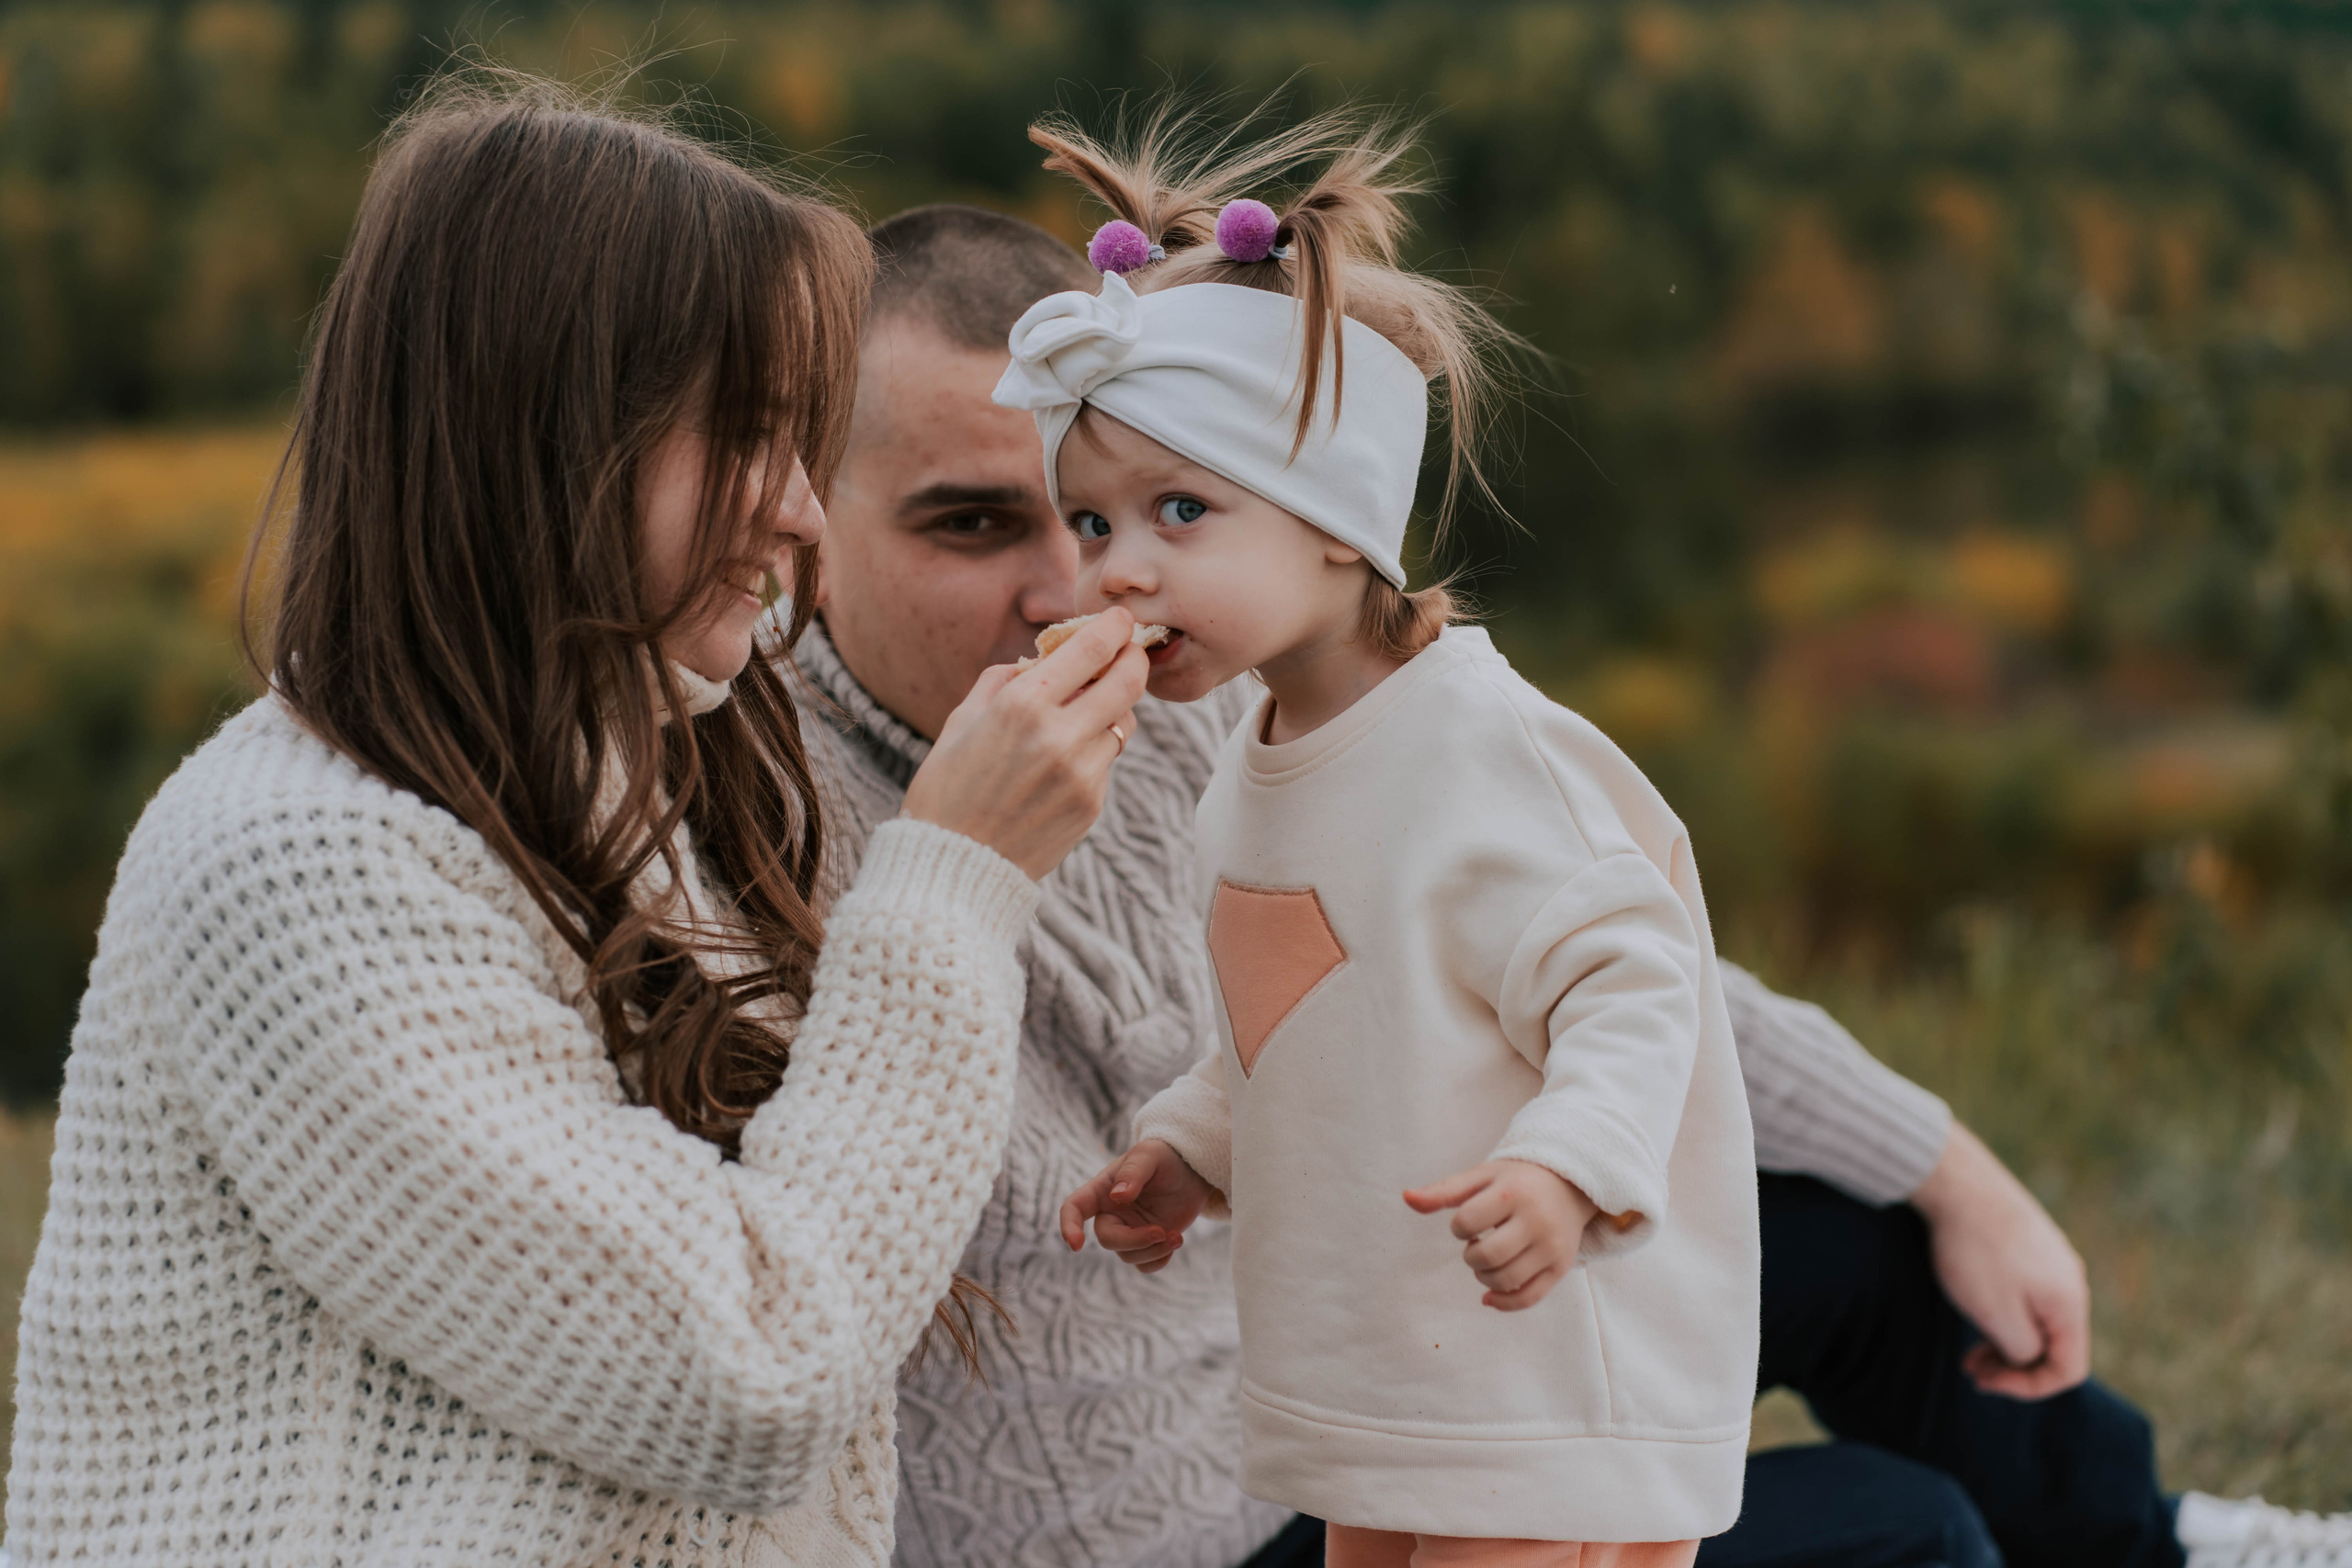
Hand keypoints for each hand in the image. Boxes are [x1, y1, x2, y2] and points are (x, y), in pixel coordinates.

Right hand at [901, 607, 1146, 879]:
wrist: (953, 868)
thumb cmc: (947, 788)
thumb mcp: (962, 720)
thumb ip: (1004, 679)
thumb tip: (1042, 658)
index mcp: (1022, 705)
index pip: (1092, 649)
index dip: (1115, 627)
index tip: (1121, 618)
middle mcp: (1059, 735)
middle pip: (1129, 680)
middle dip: (1134, 658)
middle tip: (1130, 651)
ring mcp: (1082, 773)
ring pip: (1122, 723)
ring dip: (1109, 710)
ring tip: (1080, 715)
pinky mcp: (1092, 804)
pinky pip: (1107, 761)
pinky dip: (1092, 751)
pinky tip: (1060, 763)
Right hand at [1058, 1139, 1216, 1273]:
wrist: (1192, 1171)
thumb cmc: (1165, 1157)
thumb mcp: (1150, 1155)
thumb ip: (1133, 1172)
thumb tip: (1117, 1196)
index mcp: (1103, 1189)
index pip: (1074, 1207)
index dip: (1069, 1226)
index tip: (1077, 1245)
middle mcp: (1111, 1213)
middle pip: (1108, 1239)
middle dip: (1134, 1241)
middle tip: (1161, 1232)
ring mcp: (1129, 1230)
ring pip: (1128, 1255)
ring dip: (1153, 1251)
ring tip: (1176, 1236)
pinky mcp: (1147, 1243)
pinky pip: (1144, 1265)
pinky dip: (1159, 1260)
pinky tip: (1175, 1241)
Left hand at [1404, 1159, 1601, 1311]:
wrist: (1569, 1185)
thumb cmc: (1516, 1181)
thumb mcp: (1481, 1177)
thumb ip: (1444, 1191)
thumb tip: (1406, 1197)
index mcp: (1512, 1193)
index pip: (1467, 1222)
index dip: (1458, 1227)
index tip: (1468, 1222)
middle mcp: (1536, 1221)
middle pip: (1487, 1256)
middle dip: (1471, 1256)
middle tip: (1476, 1244)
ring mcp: (1551, 1247)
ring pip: (1506, 1280)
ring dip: (1484, 1277)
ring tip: (1487, 1260)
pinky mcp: (1561, 1267)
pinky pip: (1529, 1298)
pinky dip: (1504, 1303)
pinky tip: (1489, 1295)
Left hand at [1910, 1123, 2090, 1398]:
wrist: (1956, 1182)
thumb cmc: (1974, 1253)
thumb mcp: (1997, 1316)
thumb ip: (2023, 1350)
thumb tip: (2031, 1358)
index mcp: (2070, 1302)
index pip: (2070, 1370)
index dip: (2028, 1387)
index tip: (1985, 1381)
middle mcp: (2071, 1279)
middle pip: (2053, 1344)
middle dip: (2013, 1365)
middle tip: (1970, 1368)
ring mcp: (2051, 1257)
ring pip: (2036, 1317)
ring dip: (2004, 1338)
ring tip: (1969, 1345)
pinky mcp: (2028, 1241)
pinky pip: (2025, 1292)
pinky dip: (2002, 1310)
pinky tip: (1973, 1304)